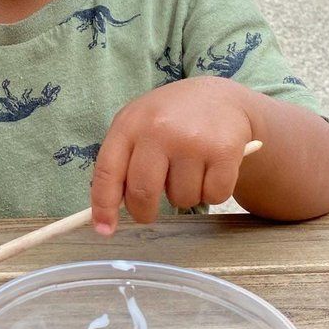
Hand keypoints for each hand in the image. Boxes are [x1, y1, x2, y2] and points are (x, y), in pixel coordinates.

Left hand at [91, 77, 254, 232]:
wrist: (222, 98)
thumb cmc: (172, 119)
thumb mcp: (139, 125)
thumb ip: (122, 160)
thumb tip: (108, 211)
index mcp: (130, 123)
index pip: (108, 171)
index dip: (104, 205)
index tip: (104, 229)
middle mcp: (159, 129)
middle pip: (143, 193)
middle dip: (144, 212)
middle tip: (149, 212)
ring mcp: (192, 140)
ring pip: (181, 199)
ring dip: (184, 195)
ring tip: (189, 170)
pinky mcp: (224, 151)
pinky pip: (213, 196)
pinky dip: (212, 192)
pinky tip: (210, 170)